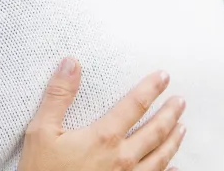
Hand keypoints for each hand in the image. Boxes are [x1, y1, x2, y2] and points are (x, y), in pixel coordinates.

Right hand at [19, 57, 186, 170]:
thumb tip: (71, 64)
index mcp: (104, 137)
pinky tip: (174, 167)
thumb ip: (58, 96)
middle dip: (170, 113)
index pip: (135, 105)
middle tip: (180, 101)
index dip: (151, 88)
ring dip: (173, 140)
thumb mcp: (41, 131)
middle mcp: (122, 158)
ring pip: (160, 157)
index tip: (163, 76)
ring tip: (182, 127)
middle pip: (155, 131)